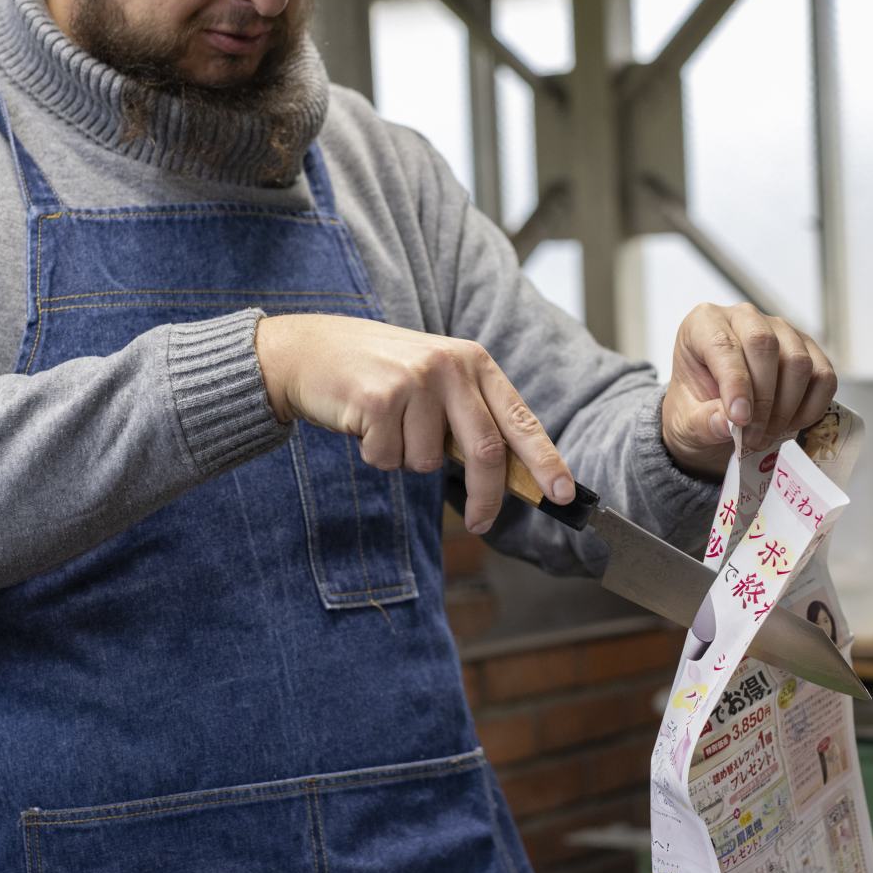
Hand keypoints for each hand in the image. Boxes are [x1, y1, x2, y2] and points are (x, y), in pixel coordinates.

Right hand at [255, 314, 573, 532]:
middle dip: (486, 497)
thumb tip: (509, 477)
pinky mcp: (378, 398)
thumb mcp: (435, 380)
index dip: (545, 461)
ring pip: (429, 462)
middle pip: (486, 451)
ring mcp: (415, 380)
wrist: (309, 350)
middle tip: (480, 522)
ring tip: (388, 428)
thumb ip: (470, 418)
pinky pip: (389, 459)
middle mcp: (450, 366)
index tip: (563, 494)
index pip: (521, 419)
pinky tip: (363, 424)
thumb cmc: (379, 374)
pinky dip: (375, 455)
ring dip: (408, 461)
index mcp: (474, 362)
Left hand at [661, 302, 838, 477]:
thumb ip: (702, 422)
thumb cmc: (696, 406)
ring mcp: (780, 330)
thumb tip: (726, 423)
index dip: (736, 384)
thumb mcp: (685, 421)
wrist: (714, 413)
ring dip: (786, 407)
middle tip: (753, 436)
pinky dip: (811, 407)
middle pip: (765, 345)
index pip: (724, 345)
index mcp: (703, 324)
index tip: (739, 419)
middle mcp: (743, 317)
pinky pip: (823, 376)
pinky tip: (789, 425)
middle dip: (763, 399)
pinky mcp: (807, 349)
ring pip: (798, 361)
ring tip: (766, 435)